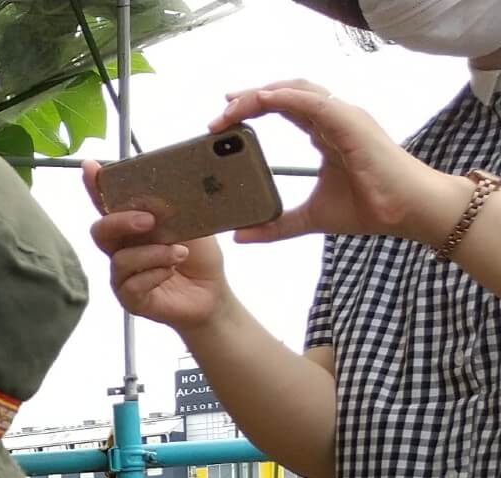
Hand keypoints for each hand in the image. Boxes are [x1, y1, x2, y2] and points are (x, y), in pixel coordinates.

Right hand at [84, 160, 232, 333]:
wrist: (212, 293)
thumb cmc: (199, 257)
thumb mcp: (193, 224)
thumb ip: (174, 208)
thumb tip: (168, 185)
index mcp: (132, 226)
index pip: (108, 204)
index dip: (95, 186)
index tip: (90, 167)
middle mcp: (121, 249)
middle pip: (100, 231)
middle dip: (121, 222)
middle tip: (149, 220)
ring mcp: (122, 275)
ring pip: (120, 260)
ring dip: (153, 254)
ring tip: (180, 253)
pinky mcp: (130, 298)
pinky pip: (132, 285)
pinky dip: (155, 274)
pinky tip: (171, 272)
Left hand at [212, 79, 471, 243]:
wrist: (407, 212)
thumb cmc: (370, 208)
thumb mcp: (310, 218)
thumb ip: (275, 226)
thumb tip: (240, 237)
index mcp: (326, 132)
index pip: (285, 108)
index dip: (254, 107)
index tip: (223, 119)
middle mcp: (334, 119)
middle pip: (286, 93)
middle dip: (250, 98)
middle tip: (219, 113)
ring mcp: (344, 117)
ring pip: (296, 91)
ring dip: (261, 94)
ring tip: (231, 106)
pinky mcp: (352, 123)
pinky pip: (314, 102)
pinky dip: (286, 97)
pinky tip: (262, 100)